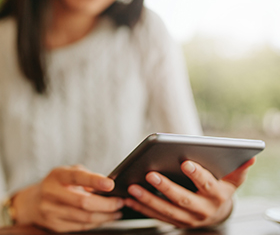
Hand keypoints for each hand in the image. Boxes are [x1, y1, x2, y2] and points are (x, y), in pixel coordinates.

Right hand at [12, 165, 123, 231]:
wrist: (32, 202)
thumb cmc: (56, 184)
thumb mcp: (67, 172)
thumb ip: (85, 176)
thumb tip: (107, 186)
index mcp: (57, 175)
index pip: (77, 177)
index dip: (94, 180)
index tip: (110, 184)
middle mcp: (51, 193)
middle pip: (83, 202)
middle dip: (106, 204)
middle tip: (120, 202)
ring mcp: (51, 211)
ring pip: (84, 218)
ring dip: (105, 216)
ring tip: (116, 211)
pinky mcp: (55, 225)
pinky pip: (81, 227)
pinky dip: (96, 223)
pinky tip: (104, 218)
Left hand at [125, 158, 255, 227]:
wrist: (216, 213)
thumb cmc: (220, 187)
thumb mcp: (233, 179)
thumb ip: (238, 168)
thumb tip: (250, 157)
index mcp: (217, 195)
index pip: (207, 184)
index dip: (197, 174)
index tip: (185, 162)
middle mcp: (203, 210)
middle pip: (183, 199)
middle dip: (166, 187)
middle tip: (150, 174)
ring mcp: (189, 219)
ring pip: (167, 211)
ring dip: (148, 200)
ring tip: (133, 187)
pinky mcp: (176, 223)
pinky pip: (157, 217)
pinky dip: (142, 208)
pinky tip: (129, 198)